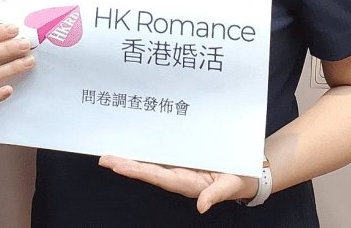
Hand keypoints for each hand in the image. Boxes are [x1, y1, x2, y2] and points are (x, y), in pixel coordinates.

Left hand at [98, 156, 257, 213]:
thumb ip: (215, 195)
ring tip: (109, 154)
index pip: (157, 177)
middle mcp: (178, 175)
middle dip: (125, 164)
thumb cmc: (238, 179)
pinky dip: (145, 148)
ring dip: (130, 157)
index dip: (137, 171)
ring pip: (150, 161)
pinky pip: (160, 152)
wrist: (246, 172)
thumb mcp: (230, 186)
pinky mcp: (182, 157)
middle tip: (103, 159)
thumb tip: (201, 207)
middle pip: (147, 170)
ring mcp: (179, 166)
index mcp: (187, 183)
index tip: (118, 167)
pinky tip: (131, 143)